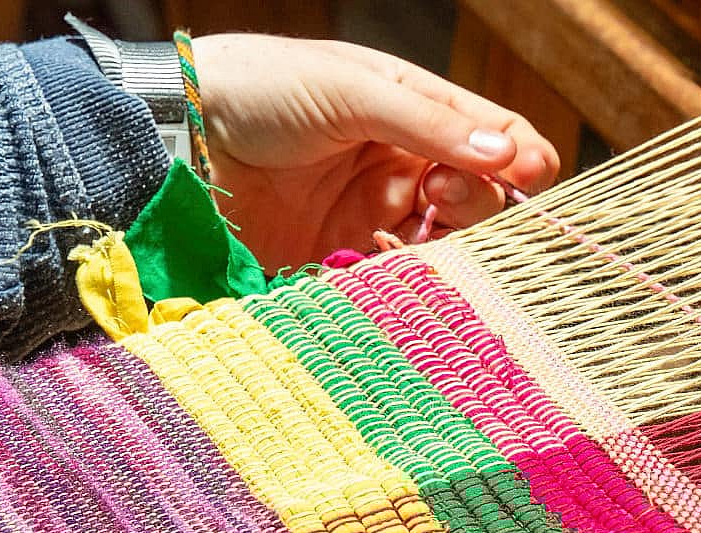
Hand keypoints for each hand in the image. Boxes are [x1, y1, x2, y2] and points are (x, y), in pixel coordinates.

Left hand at [188, 34, 560, 269]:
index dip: (520, 158)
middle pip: (481, 195)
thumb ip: (429, 124)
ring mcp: (373, 213)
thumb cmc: (261, 87)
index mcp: (414, 109)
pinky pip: (396, 277)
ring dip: (448, 245)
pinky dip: (409, 278)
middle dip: (480, 201)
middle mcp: (403, 163)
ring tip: (417, 232)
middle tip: (441, 198)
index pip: (495, 135)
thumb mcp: (351, 90)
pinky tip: (391, 263)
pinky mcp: (340, 259)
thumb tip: (510, 155)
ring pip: (446, 243)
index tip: (523, 177)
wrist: (176, 134)